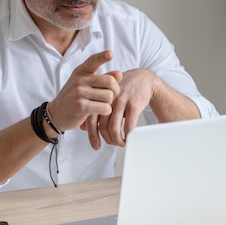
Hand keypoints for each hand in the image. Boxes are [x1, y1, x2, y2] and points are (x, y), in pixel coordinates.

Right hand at [48, 50, 122, 133]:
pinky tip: (98, 111)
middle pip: (110, 82)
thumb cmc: (75, 97)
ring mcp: (79, 93)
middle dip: (115, 90)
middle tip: (110, 96)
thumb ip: (103, 78)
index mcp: (81, 71)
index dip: (103, 56)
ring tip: (100, 104)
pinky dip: (105, 111)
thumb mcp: (86, 84)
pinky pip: (105, 107)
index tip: (111, 54)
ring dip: (109, 103)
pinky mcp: (81, 107)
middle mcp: (79, 80)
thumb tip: (119, 74)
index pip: (93, 60)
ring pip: (109, 96)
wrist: (57, 113)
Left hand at [83, 68, 200, 148]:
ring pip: (114, 128)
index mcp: (99, 98)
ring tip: (121, 143)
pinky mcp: (134, 105)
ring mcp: (121, 102)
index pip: (91, 120)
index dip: (92, 135)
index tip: (95, 146)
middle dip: (107, 140)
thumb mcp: (107, 98)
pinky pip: (129, 126)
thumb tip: (82, 128)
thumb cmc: (123, 90)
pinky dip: (128, 136)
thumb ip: (95, 111)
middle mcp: (108, 100)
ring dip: (117, 140)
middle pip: (102, 126)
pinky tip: (129, 138)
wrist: (143, 78)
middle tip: (112, 144)